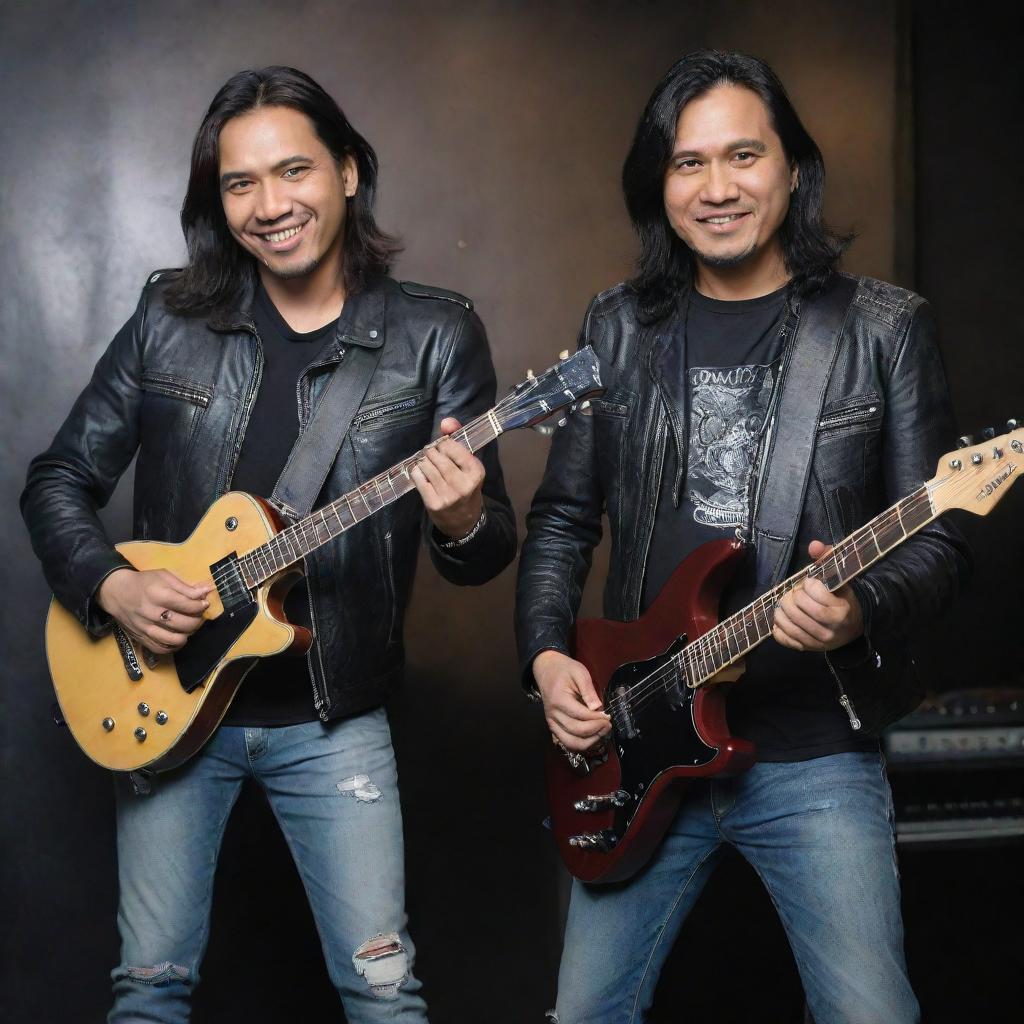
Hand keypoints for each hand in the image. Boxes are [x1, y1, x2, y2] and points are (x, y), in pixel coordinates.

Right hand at [97, 568, 211, 653]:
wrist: (116, 592)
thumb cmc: (144, 582)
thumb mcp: (164, 576)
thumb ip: (186, 587)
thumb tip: (207, 591)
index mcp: (158, 595)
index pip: (187, 605)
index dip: (200, 605)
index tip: (204, 603)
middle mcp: (151, 613)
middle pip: (184, 624)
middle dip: (198, 620)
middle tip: (198, 615)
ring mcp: (145, 628)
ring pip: (175, 639)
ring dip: (188, 634)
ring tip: (189, 626)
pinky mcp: (141, 638)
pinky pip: (162, 649)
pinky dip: (174, 646)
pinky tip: (178, 637)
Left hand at [411, 417, 485, 539]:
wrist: (464, 521)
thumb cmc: (466, 487)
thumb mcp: (469, 464)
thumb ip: (458, 439)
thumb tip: (446, 421)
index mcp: (476, 471)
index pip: (451, 446)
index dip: (443, 444)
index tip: (444, 449)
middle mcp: (463, 483)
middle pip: (436, 455)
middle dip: (431, 453)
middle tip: (433, 457)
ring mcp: (447, 495)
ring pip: (426, 465)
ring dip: (424, 462)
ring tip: (428, 466)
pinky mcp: (433, 503)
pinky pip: (418, 478)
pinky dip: (417, 473)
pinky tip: (422, 475)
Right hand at [532, 649, 610, 752]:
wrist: (546, 670)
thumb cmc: (565, 670)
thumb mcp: (580, 672)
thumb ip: (589, 690)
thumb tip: (598, 708)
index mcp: (559, 700)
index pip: (581, 716)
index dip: (597, 719)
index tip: (608, 716)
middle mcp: (553, 715)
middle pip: (577, 731)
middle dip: (596, 731)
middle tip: (608, 725)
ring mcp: (552, 722)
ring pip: (571, 742)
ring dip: (589, 742)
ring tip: (602, 733)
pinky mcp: (553, 727)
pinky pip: (566, 742)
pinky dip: (580, 744)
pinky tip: (591, 738)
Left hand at [772, 540, 863, 651]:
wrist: (852, 628)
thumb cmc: (842, 599)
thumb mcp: (839, 579)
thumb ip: (827, 559)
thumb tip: (813, 544)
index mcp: (842, 610)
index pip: (813, 592)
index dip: (807, 584)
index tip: (809, 583)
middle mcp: (831, 628)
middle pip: (798, 608)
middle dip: (790, 596)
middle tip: (793, 593)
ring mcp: (819, 641)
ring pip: (790, 624)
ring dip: (781, 611)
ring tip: (784, 604)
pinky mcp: (809, 649)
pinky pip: (786, 639)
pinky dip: (778, 628)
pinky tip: (781, 620)